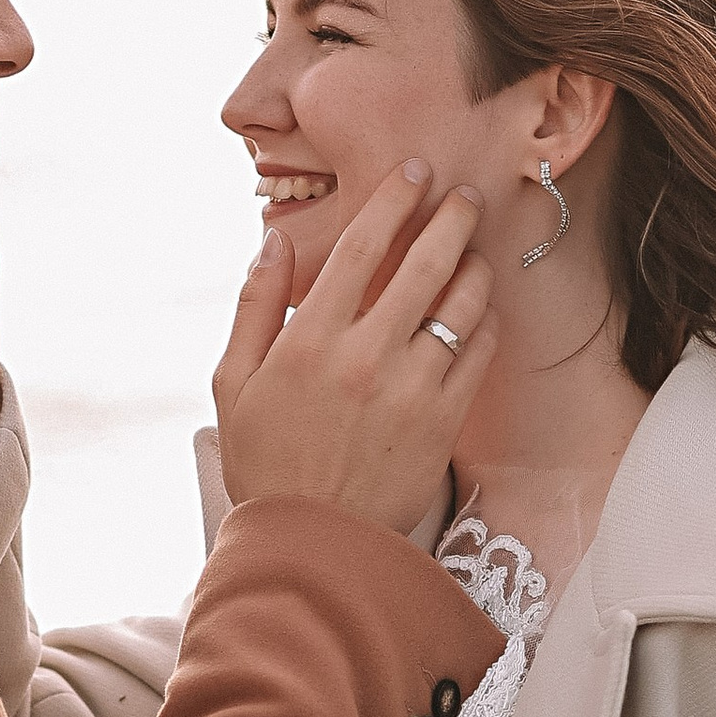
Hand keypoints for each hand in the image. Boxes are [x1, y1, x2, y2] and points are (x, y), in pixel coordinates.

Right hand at [213, 164, 495, 533]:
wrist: (311, 544)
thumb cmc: (265, 462)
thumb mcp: (232, 383)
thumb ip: (254, 306)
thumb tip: (271, 241)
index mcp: (311, 339)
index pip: (361, 245)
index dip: (393, 199)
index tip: (413, 172)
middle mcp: (366, 355)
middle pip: (425, 262)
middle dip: (451, 217)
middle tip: (466, 194)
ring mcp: (411, 387)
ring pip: (461, 304)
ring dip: (474, 266)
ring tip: (475, 252)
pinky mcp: (443, 421)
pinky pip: (478, 354)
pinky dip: (483, 324)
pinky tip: (478, 313)